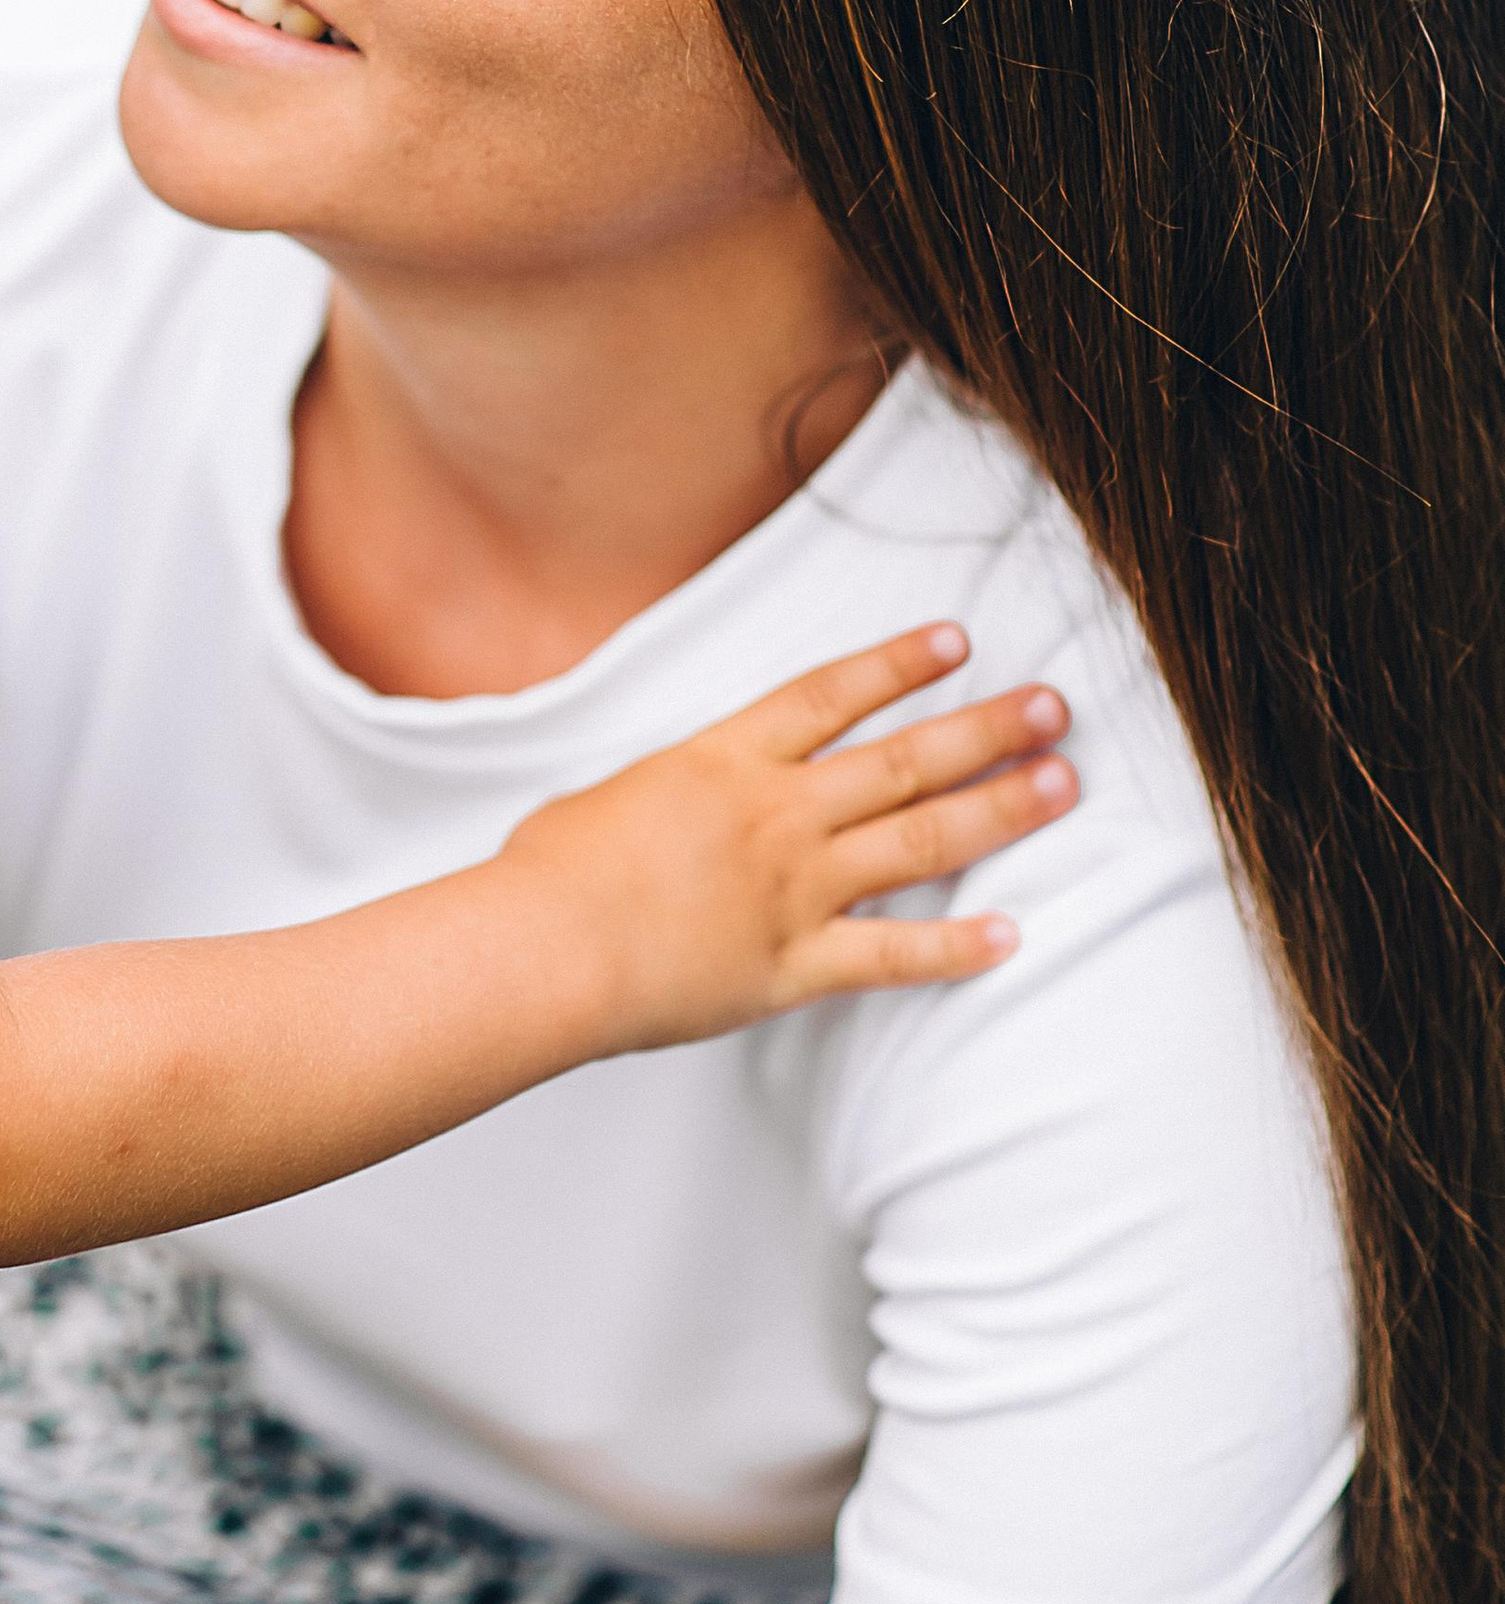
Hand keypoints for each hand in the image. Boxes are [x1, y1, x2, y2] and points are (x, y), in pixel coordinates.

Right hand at [501, 624, 1075, 1050]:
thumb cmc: (551, 871)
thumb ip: (674, 789)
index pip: (831, 695)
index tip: (957, 640)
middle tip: (1054, 708)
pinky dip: (957, 948)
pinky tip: (1012, 934)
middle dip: (987, 728)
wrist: (542, 945)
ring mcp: (794, 888)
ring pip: (919, 840)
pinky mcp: (794, 963)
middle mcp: (776, 814)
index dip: (899, 664)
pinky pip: (893, 955)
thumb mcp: (613, 793)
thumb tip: (686, 794)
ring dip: (998, 809)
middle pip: (903, 758)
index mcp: (726, 761)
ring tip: (1061, 784)